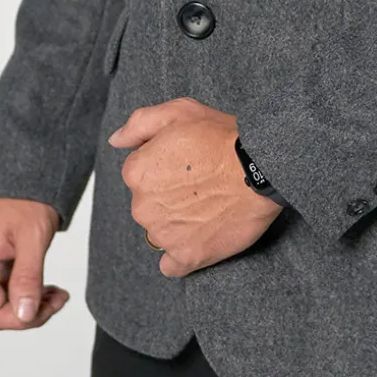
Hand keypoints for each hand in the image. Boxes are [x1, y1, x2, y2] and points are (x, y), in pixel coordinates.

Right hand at [0, 197, 68, 329]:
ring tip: (57, 293)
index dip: (20, 320)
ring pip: (4, 298)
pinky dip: (27, 289)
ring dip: (31, 302)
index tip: (49, 307)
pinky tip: (46, 286)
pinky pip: (7, 284)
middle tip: (60, 298)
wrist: (27, 167)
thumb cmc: (27, 196)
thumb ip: (27, 277)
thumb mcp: (32, 237)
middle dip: (30, 311)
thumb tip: (23, 315)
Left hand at [107, 99, 282, 276]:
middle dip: (169, 195)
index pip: (140, 174)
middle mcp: (142, 206)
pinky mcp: (187, 256)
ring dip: (179, 222)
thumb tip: (116, 140)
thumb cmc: (222, 137)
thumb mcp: (179, 112)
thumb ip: (139, 124)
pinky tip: (200, 236)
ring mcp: (163, 235)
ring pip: (161, 230)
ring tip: (209, 204)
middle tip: (201, 182)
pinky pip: (172, 265)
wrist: (260, 167)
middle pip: (149, 203)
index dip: (165, 166)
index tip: (187, 163)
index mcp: (137, 172)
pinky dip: (183, 254)